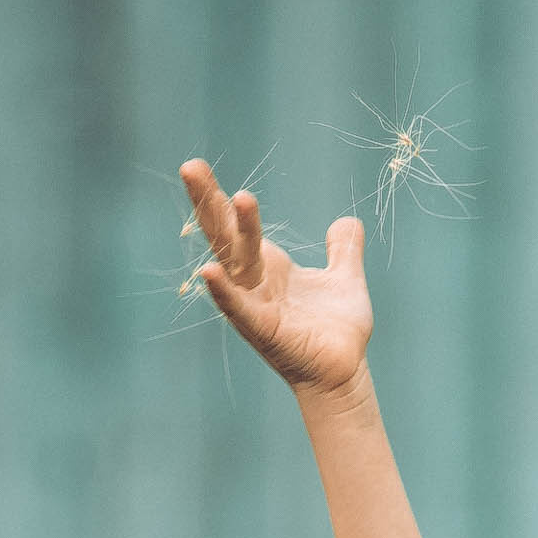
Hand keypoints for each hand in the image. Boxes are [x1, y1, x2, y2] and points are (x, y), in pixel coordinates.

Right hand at [179, 161, 373, 396]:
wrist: (344, 372)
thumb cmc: (337, 330)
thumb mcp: (345, 279)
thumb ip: (343, 250)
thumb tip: (347, 221)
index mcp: (268, 265)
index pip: (237, 224)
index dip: (219, 197)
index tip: (196, 165)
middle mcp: (253, 281)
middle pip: (225, 234)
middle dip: (209, 201)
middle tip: (190, 166)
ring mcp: (254, 305)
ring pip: (236, 262)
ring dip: (232, 232)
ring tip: (231, 196)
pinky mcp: (263, 329)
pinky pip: (240, 308)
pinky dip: (225, 291)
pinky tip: (209, 271)